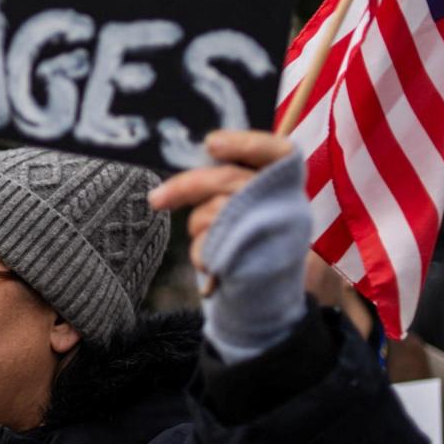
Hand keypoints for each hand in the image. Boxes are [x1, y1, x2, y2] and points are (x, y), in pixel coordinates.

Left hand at [150, 130, 307, 363]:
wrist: (265, 301)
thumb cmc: (252, 245)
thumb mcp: (253, 209)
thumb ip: (234, 183)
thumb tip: (194, 157)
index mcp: (288, 188)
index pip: (280, 152)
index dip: (247, 142)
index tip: (211, 142)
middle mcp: (286, 207)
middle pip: (229, 180)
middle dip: (186, 187)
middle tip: (155, 199)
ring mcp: (270, 233)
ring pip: (213, 212)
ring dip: (200, 228)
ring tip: (214, 245)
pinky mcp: (251, 260)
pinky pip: (208, 245)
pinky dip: (202, 254)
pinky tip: (215, 265)